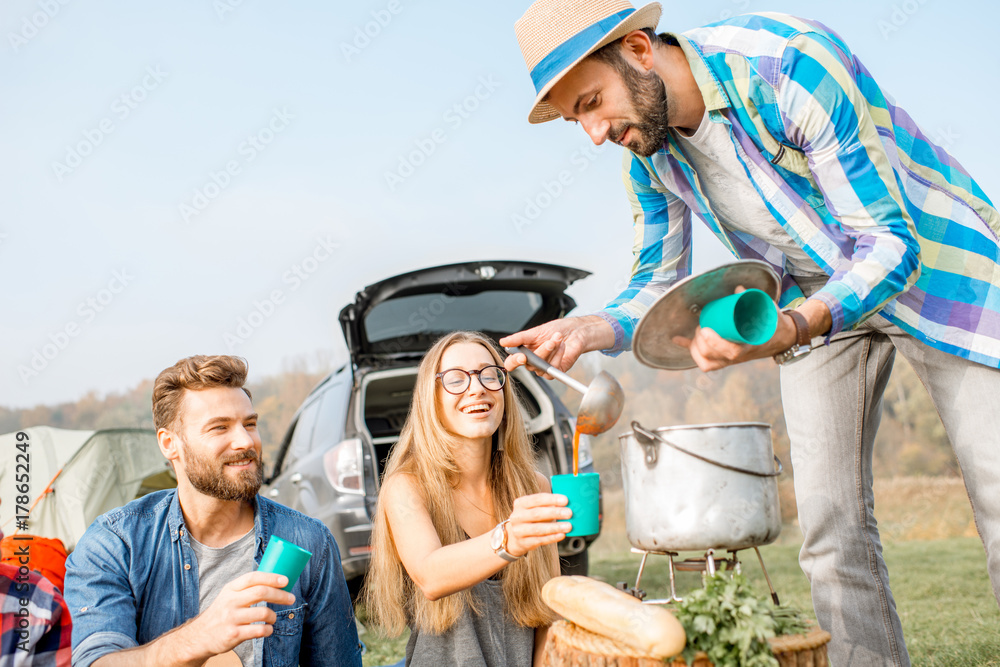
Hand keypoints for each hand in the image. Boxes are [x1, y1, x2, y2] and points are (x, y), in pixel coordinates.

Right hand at [181, 571, 294, 657]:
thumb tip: (275, 580)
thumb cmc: (221, 613)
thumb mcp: (229, 595)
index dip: (271, 577)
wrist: (200, 636)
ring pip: (263, 613)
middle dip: (280, 595)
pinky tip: (267, 629)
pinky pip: (259, 631)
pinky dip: (268, 630)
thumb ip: (246, 588)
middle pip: (261, 592)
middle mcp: (230, 601)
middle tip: (291, 598)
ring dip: (273, 616)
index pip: (253, 578)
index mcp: (231, 589)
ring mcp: (231, 618)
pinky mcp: (233, 634)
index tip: (286, 580)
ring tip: (272, 618)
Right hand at [500, 315, 614, 375]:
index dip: (513, 362)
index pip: (511, 363)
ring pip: (541, 367)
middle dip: (541, 351)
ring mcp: (543, 367)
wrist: (575, 331)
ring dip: (551, 351)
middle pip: (528, 364)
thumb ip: (519, 338)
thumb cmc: (556, 330)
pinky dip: (558, 356)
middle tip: (550, 341)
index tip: (521, 356)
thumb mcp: (535, 331)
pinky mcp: (555, 371)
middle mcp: (532, 361)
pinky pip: (552, 369)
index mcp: (524, 352)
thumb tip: (503, 342)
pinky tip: (562, 348)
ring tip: (558, 338)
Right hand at [503, 493, 571, 557]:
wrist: (514, 536)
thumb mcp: (535, 508)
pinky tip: (562, 535)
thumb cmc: (531, 518)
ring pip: (538, 529)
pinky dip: (552, 537)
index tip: (566, 500)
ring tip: (568, 526)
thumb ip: (549, 505)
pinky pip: (540, 540)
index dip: (551, 499)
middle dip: (554, 513)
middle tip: (569, 513)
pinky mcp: (523, 543)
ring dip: (555, 527)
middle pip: (537, 513)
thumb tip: (569, 504)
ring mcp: (519, 530)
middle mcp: (517, 516)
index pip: (537, 499)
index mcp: (521, 503)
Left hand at [674, 308, 795, 371]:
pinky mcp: (725, 359)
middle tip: (701, 325)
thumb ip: (752, 297)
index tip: (704, 329)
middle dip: (701, 341)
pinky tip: (678, 339)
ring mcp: (731, 360)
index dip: (715, 343)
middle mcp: (740, 357)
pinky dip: (690, 349)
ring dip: (695, 348)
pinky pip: (705, 361)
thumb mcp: (767, 308)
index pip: (731, 352)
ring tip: (696, 332)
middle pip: (713, 357)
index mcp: (751, 346)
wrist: (781, 337)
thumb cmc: (772, 322)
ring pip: (707, 363)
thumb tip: (737, 288)